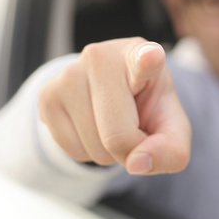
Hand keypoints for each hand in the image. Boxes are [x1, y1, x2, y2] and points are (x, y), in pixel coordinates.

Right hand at [38, 38, 190, 174]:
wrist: (113, 95)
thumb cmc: (147, 106)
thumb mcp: (172, 127)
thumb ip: (171, 150)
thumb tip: (136, 163)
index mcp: (141, 56)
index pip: (144, 58)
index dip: (149, 59)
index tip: (151, 56)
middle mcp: (102, 58)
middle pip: (117, 135)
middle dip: (130, 150)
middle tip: (134, 129)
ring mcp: (69, 74)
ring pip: (93, 147)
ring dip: (107, 152)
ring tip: (112, 123)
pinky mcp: (46, 95)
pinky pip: (70, 151)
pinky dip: (87, 152)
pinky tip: (92, 127)